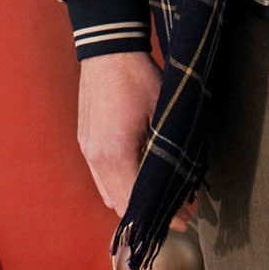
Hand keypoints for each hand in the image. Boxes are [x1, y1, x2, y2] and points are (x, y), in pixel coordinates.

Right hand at [77, 52, 191, 229]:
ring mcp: (87, 150)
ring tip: (157, 197)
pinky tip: (137, 178)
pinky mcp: (85, 141)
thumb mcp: (160, 113)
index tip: (184, 222)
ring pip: (107, 194)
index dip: (161, 215)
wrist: (108, 48)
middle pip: (119, 205)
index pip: (137, 201)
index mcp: (115, 152)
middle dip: (146, 215)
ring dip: (130, 202)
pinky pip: (100, 177)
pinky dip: (118, 186)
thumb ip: (167, 151)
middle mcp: (96, 157)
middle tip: (175, 212)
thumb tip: (182, 180)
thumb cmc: (138, 76)